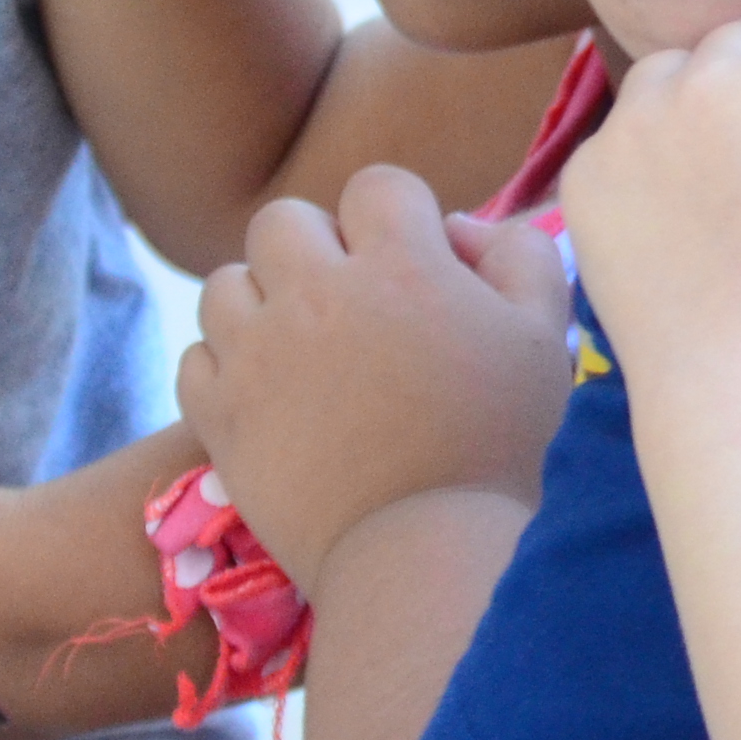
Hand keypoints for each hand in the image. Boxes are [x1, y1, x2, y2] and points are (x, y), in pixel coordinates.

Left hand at [179, 166, 577, 584]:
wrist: (425, 555)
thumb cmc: (502, 447)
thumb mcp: (544, 338)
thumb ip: (518, 257)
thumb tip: (459, 228)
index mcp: (400, 264)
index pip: (377, 185)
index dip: (400, 219)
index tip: (418, 267)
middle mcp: (316, 292)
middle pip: (284, 221)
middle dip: (317, 248)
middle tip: (351, 306)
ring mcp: (256, 352)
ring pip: (226, 283)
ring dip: (262, 303)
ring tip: (301, 351)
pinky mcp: (218, 413)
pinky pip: (196, 356)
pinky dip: (226, 366)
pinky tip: (268, 395)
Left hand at [564, 15, 740, 378]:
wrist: (735, 373)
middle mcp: (702, 80)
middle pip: (740, 40)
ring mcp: (633, 123)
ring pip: (671, 71)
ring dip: (694, 99)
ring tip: (717, 172)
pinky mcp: (587, 170)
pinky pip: (619, 132)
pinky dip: (643, 154)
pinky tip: (670, 209)